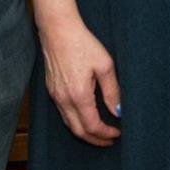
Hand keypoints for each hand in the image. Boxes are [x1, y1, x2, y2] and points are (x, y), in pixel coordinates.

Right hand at [37, 16, 120, 145]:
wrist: (58, 29)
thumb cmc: (82, 43)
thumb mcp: (104, 65)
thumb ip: (112, 91)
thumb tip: (118, 111)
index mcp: (78, 95)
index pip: (92, 126)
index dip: (106, 134)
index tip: (118, 133)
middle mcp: (64, 99)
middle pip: (79, 131)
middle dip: (95, 139)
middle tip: (110, 139)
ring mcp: (55, 95)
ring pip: (69, 124)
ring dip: (84, 132)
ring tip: (99, 131)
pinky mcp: (51, 90)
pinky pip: (63, 113)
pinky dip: (75, 121)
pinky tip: (85, 116)